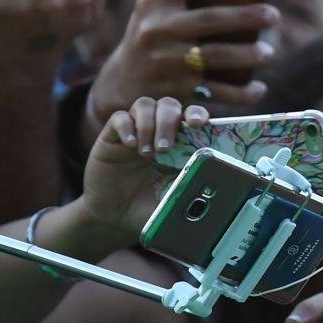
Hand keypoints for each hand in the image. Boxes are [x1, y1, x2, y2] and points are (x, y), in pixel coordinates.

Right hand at [82, 97, 206, 235]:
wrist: (115, 217)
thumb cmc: (148, 207)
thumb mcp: (174, 200)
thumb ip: (190, 189)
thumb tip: (211, 183)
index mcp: (179, 144)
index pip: (191, 116)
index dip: (197, 114)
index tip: (199, 123)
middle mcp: (158, 132)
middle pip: (168, 105)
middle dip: (169, 122)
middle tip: (165, 149)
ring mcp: (135, 132)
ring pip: (144, 105)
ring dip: (148, 125)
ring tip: (147, 154)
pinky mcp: (111, 137)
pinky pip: (119, 118)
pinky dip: (126, 127)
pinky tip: (130, 146)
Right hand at [84, 0, 277, 140]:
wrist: (122, 84)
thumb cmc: (145, 35)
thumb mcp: (149, 5)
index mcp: (154, 3)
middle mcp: (160, 30)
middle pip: (209, 20)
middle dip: (244, 17)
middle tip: (274, 15)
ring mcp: (169, 61)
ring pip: (214, 57)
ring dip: (246, 55)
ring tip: (268, 52)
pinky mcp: (179, 90)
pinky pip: (215, 91)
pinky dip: (240, 93)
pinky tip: (259, 88)